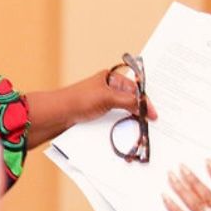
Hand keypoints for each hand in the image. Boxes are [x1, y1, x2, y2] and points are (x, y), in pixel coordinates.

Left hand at [25, 67, 152, 145]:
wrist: (55, 115)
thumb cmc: (79, 100)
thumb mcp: (107, 98)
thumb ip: (128, 101)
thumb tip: (146, 108)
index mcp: (110, 78)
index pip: (135, 89)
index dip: (145, 101)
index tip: (155, 114)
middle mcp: (107, 89)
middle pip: (130, 100)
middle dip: (140, 110)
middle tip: (153, 122)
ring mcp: (101, 102)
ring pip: (122, 111)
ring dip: (131, 119)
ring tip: (142, 129)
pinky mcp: (95, 115)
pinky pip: (113, 119)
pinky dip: (120, 125)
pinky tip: (126, 132)